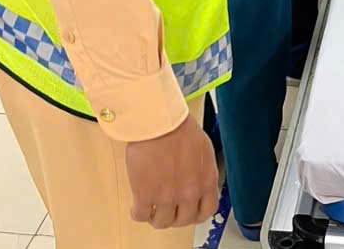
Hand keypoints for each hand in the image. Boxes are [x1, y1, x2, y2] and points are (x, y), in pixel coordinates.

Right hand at [126, 114, 217, 228]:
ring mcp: (167, 197)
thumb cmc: (178, 127)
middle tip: (167, 208)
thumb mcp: (203, 149)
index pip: (206, 211)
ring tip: (151, 207)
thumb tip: (198, 182)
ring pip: (162, 222)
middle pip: (183, 220)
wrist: (157, 121)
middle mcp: (189, 193)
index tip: (188, 210)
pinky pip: (141, 216)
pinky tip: (137, 205)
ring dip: (156, 216)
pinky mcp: (145, 196)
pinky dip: (138, 213)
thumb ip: (203, 171)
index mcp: (206, 180)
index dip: (196, 213)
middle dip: (175, 216)